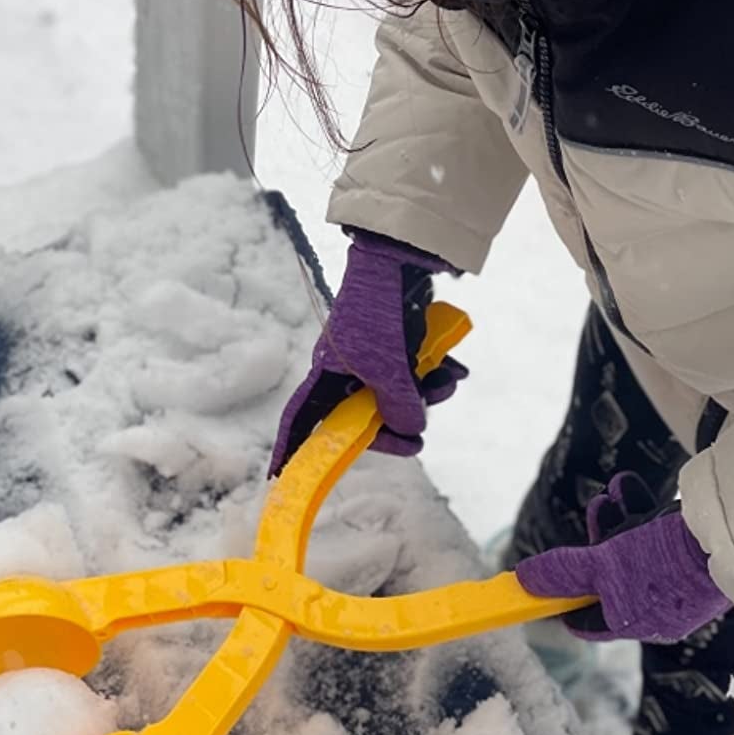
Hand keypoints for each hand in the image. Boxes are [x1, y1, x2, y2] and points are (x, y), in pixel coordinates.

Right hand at [269, 231, 466, 475]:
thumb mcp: (387, 368)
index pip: (302, 418)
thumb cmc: (378, 313)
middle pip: (364, 414)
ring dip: (426, 393)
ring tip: (448, 383)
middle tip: (419, 440)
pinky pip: (416, 370)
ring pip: (398, 392)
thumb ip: (398, 406)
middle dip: (396, 422)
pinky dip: (436, 373)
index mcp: (328, 375)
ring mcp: (375, 353)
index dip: (291, 447)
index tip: (279, 475)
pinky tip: (455, 370)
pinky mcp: (400, 340)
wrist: (400, 259)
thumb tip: (411, 430)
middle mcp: (347, 368)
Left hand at [515, 473, 730, 642]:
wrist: (731, 535)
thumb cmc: (664, 561)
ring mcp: (676, 576)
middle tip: (594, 512)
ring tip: (610, 493)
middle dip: (594, 542)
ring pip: (632, 547)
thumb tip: (522, 581)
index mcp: (637, 621)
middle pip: (609, 577)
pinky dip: (640, 506)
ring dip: (617, 517)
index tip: (542, 576)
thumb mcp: (605, 566)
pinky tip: (629, 483)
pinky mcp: (690, 549)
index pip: (589, 620)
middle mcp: (657, 603)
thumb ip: (563, 573)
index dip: (562, 599)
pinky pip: (655, 530)